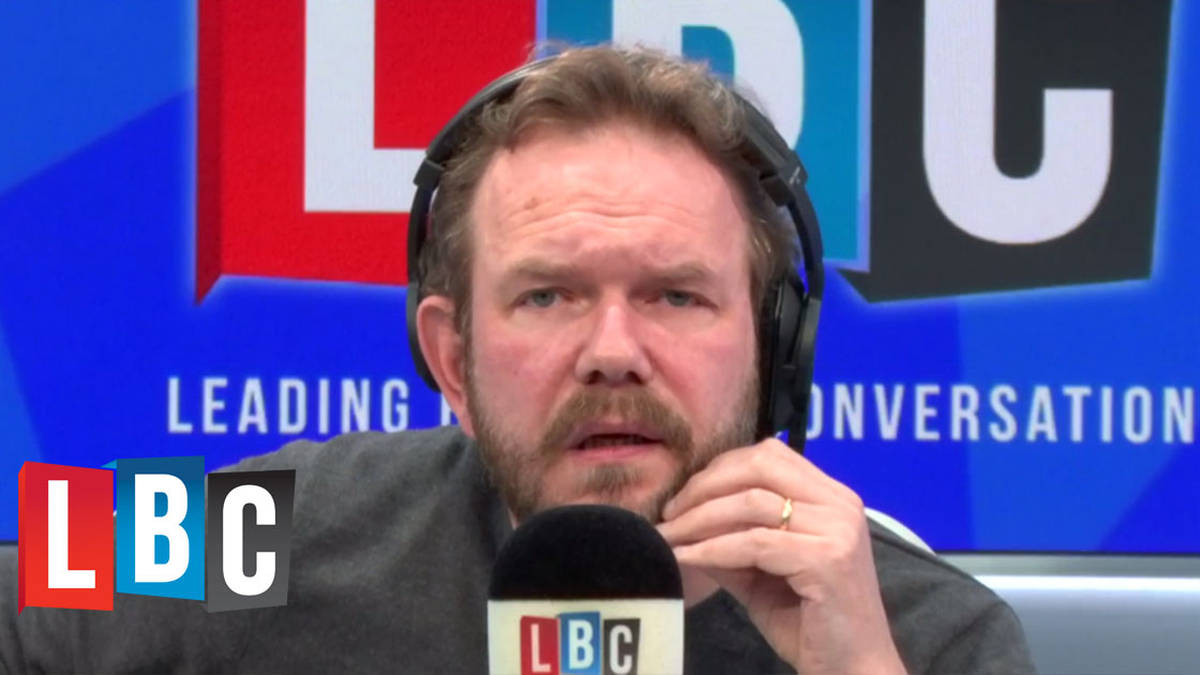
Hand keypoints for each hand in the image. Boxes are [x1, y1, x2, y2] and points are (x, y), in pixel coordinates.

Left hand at [657, 438, 905, 674]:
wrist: (852, 671)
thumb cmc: (809, 624)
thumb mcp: (761, 573)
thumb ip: (730, 542)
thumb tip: (681, 521)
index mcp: (832, 498)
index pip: (769, 454)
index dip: (720, 468)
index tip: (684, 496)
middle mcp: (840, 504)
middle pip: (759, 465)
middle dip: (705, 485)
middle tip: (670, 513)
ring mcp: (838, 529)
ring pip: (751, 502)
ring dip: (699, 518)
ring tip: (669, 536)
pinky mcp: (827, 560)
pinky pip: (755, 543)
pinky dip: (712, 549)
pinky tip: (686, 558)